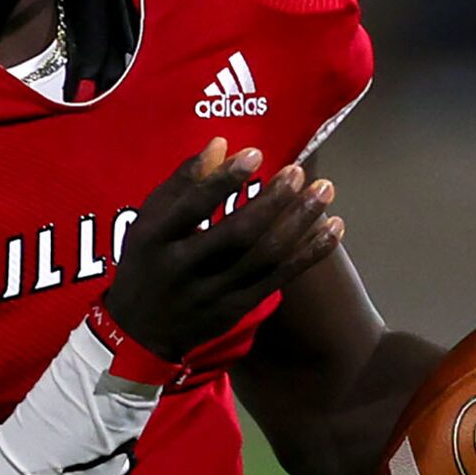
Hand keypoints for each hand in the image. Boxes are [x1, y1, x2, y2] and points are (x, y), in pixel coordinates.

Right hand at [102, 138, 342, 363]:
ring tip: (324, 192)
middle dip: (272, 200)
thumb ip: (182, 184)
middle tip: (298, 173)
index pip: (192, 207)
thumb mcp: (148, 221)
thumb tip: (221, 144)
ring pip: (265, 255)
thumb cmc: (148, 261)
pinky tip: (332, 229)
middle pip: (237, 233)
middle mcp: (183, 267)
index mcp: (155, 239)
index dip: (225, 180)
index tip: (256, 154)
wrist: (142, 330)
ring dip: (299, 222)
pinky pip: (280, 277)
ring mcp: (213, 291)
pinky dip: (309, 252)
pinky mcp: (237, 307)